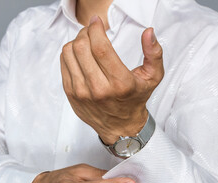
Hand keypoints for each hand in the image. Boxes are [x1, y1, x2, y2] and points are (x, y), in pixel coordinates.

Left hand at [60, 16, 163, 144]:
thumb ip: (154, 53)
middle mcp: (98, 89)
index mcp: (120, 83)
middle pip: (82, 48)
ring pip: (69, 53)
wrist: (120, 126)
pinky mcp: (71, 94)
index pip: (100, 48)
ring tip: (86, 41)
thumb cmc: (135, 99)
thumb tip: (149, 32)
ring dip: (76, 41)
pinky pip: (63, 64)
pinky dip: (70, 53)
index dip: (96, 29)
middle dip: (86, 32)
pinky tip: (80, 54)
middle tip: (92, 31)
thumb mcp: (152, 77)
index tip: (97, 21)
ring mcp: (81, 92)